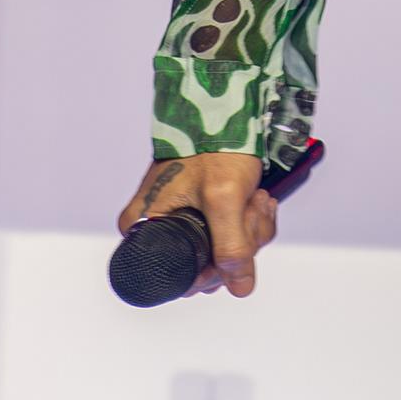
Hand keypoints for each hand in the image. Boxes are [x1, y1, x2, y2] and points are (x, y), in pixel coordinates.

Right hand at [117, 152, 278, 297]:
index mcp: (144, 226)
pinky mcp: (204, 216)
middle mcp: (157, 228)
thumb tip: (240, 286)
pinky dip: (251, 220)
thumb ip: (231, 246)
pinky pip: (233, 237)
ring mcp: (183, 223)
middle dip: (239, 240)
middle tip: (249, 206)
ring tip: (255, 197)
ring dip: (250, 228)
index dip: (216, 269)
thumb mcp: (223, 198)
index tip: (236, 241)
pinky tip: (256, 198)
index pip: (182, 277)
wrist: (227, 113)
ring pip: (225, 253)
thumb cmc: (214, 146)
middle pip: (207, 267)